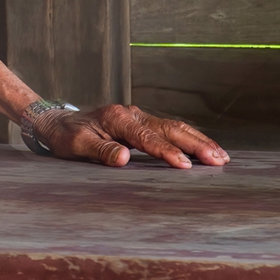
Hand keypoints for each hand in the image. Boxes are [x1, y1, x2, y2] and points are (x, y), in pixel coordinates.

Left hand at [29, 103, 228, 170]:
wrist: (58, 122)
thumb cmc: (66, 136)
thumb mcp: (76, 145)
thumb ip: (100, 150)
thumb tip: (124, 158)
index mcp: (118, 119)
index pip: (148, 138)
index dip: (168, 152)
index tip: (186, 166)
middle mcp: (132, 114)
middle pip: (170, 128)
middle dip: (196, 144)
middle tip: (219, 160)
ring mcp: (138, 117)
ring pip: (175, 127)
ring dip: (198, 141)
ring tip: (221, 156)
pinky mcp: (141, 123)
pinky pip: (169, 129)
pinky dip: (189, 138)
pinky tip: (204, 148)